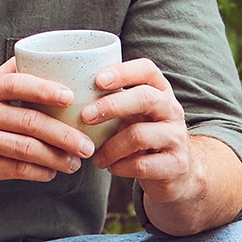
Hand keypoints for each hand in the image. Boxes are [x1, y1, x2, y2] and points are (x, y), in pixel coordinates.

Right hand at [0, 64, 94, 195]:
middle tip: (87, 144)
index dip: (45, 89)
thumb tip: (43, 56)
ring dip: (56, 157)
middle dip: (64, 134)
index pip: (17, 84)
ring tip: (75, 162)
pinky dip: (39, 172)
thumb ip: (8, 76)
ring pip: (26, 148)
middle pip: (29, 121)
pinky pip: (16, 170)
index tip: (71, 98)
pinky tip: (52, 172)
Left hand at [83, 57, 195, 203]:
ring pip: (139, 135)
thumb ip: (111, 101)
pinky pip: (141, 165)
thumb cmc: (142, 135)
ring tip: (95, 156)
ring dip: (110, 147)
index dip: (123, 72)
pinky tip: (111, 167)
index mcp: (160, 91)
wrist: (174, 171)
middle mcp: (172, 110)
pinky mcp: (176, 164)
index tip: (97, 80)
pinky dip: (119, 167)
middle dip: (111, 106)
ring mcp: (177, 137)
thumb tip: (65, 94)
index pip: (147, 70)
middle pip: (146, 98)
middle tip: (85, 117)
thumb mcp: (131, 114)